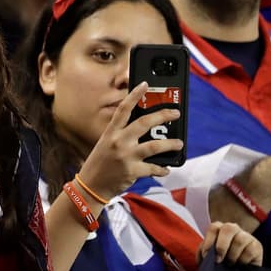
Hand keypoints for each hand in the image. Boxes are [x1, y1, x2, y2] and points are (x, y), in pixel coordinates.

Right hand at [77, 83, 184, 199]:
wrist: (91, 186)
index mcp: (111, 133)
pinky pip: (154, 168)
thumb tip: (144, 128)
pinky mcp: (133, 171)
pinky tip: (166, 169)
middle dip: (162, 116)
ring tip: (179, 143)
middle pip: (144, 123)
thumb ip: (121, 135)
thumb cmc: (99, 163)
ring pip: (154, 146)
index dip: (134, 95)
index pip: (123, 109)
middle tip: (175, 113)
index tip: (145, 85)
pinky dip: (162, 169)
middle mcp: (119, 142)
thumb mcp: (105, 144)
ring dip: (170, 144)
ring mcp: (126, 157)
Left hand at [197, 221, 263, 265]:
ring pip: (240, 240)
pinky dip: (243, 260)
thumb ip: (203, 253)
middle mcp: (234, 229)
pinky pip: (250, 251)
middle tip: (219, 260)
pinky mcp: (257, 246)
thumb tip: (203, 255)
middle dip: (222, 245)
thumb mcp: (209, 257)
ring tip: (230, 265)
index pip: (214, 228)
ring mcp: (247, 236)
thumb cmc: (221, 262)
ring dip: (232, 256)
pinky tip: (240, 265)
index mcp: (220, 229)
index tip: (206, 256)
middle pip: (229, 228)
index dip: (209, 241)